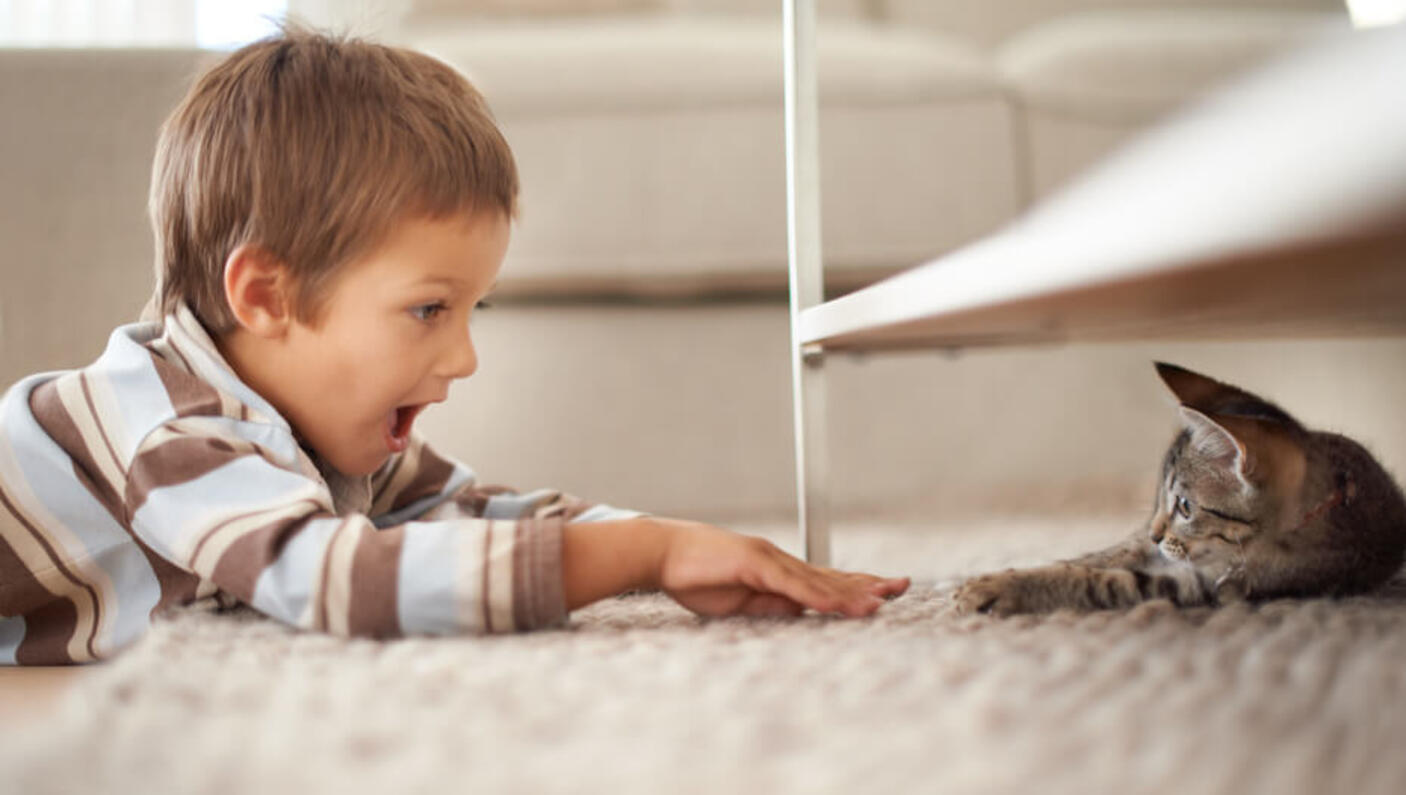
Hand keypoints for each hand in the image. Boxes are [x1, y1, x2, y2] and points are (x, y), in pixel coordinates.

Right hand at [653, 520, 908, 617]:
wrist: (662, 553)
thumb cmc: (695, 576)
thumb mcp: (740, 601)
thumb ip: (771, 605)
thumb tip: (801, 614)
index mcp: (776, 570)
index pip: (824, 580)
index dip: (855, 587)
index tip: (884, 592)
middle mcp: (779, 560)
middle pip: (832, 575)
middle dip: (868, 582)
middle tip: (903, 586)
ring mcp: (769, 559)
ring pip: (820, 579)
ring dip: (852, 591)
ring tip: (883, 600)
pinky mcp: (755, 563)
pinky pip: (794, 583)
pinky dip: (821, 594)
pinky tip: (842, 602)